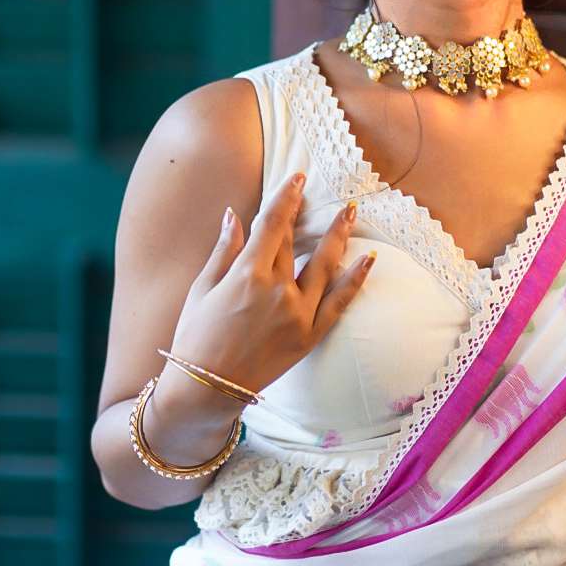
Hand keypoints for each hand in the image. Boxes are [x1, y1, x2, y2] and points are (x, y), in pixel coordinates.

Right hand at [164, 170, 374, 401]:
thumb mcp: (202, 288)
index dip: (287, 197)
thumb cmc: (196, 337)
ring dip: (341, 235)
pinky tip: (369, 259)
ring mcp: (298, 314)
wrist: (207, 388)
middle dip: (306, 213)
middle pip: (296, 242)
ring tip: (352, 212)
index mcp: (247, 274)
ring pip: (326, 265)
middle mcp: (277, 290)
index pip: (273, 224)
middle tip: (320, 190)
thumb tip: (235, 214)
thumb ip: (224, 249)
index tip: (299, 177)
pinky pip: (339, 303)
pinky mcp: (310, 336)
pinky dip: (356, 280)